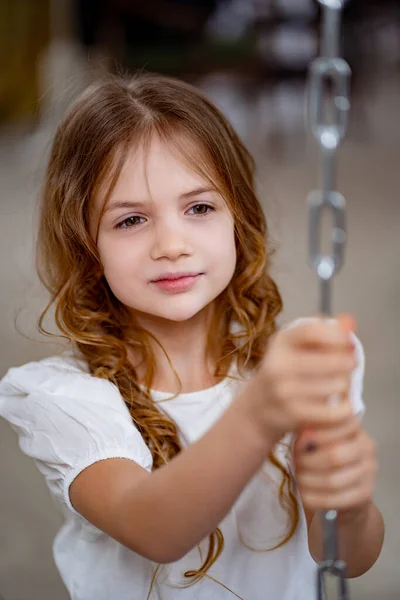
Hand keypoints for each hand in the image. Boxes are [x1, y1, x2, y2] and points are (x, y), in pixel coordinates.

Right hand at [250, 315, 356, 439]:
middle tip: (350, 365)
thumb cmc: (285, 372)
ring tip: (338, 386)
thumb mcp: (296, 346)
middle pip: (333, 360)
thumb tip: (350, 321)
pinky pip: (335, 411)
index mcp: (280, 342)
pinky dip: (344, 408)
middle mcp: (278, 365)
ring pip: (337, 385)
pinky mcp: (293, 414)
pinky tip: (341, 405)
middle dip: (348, 362)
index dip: (337, 335)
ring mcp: (284, 391)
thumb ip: (325, 332)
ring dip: (345, 386)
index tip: (348, 342)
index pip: (313, 331)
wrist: (257, 408)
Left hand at [294, 416, 377, 518]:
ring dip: (309, 482)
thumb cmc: (324, 458)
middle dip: (309, 462)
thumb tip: (302, 435)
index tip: (299, 441)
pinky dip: (316, 498)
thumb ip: (309, 433)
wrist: (344, 491)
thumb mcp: (315, 441)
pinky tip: (305, 496)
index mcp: (354, 428)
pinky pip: (336, 499)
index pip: (337, 425)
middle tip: (296, 465)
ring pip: (333, 480)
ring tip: (299, 480)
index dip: (315, 435)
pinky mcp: (366, 494)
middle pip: (334, 455)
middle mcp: (366, 447)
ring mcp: (369, 471)